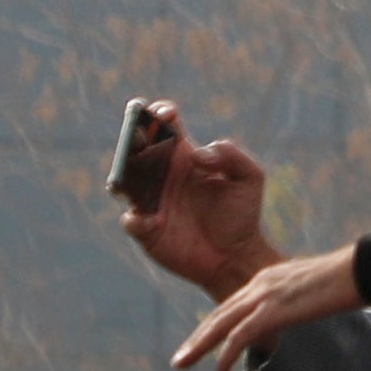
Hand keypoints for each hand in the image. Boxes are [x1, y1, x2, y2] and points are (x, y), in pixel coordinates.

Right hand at [113, 111, 279, 302]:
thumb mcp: (249, 177)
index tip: (164, 114)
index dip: (159, 114)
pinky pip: (131, 220)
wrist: (236, 256)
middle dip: (131, 139)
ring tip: (125, 177)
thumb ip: (230, 155)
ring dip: (121, 176)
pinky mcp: (148, 230)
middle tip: (138, 138)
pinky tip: (149, 220)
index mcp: (185, 157)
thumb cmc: (242, 214)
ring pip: (124, 182)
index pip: (165, 127)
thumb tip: (197, 153)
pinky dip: (135, 218)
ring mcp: (152, 202)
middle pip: (137, 149)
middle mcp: (163, 176)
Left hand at [170, 239, 367, 370]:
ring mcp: (265, 296)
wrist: (364, 268)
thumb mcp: (315, 289)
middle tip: (180, 358)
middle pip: (219, 313)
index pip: (233, 304)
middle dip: (197, 337)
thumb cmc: (350, 278)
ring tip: (181, 365)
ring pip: (219, 325)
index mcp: (269, 277)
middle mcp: (260, 283)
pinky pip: (238, 338)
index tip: (202, 342)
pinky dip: (224, 357)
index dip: (214, 325)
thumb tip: (301, 310)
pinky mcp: (273, 311)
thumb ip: (300, 299)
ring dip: (198, 347)